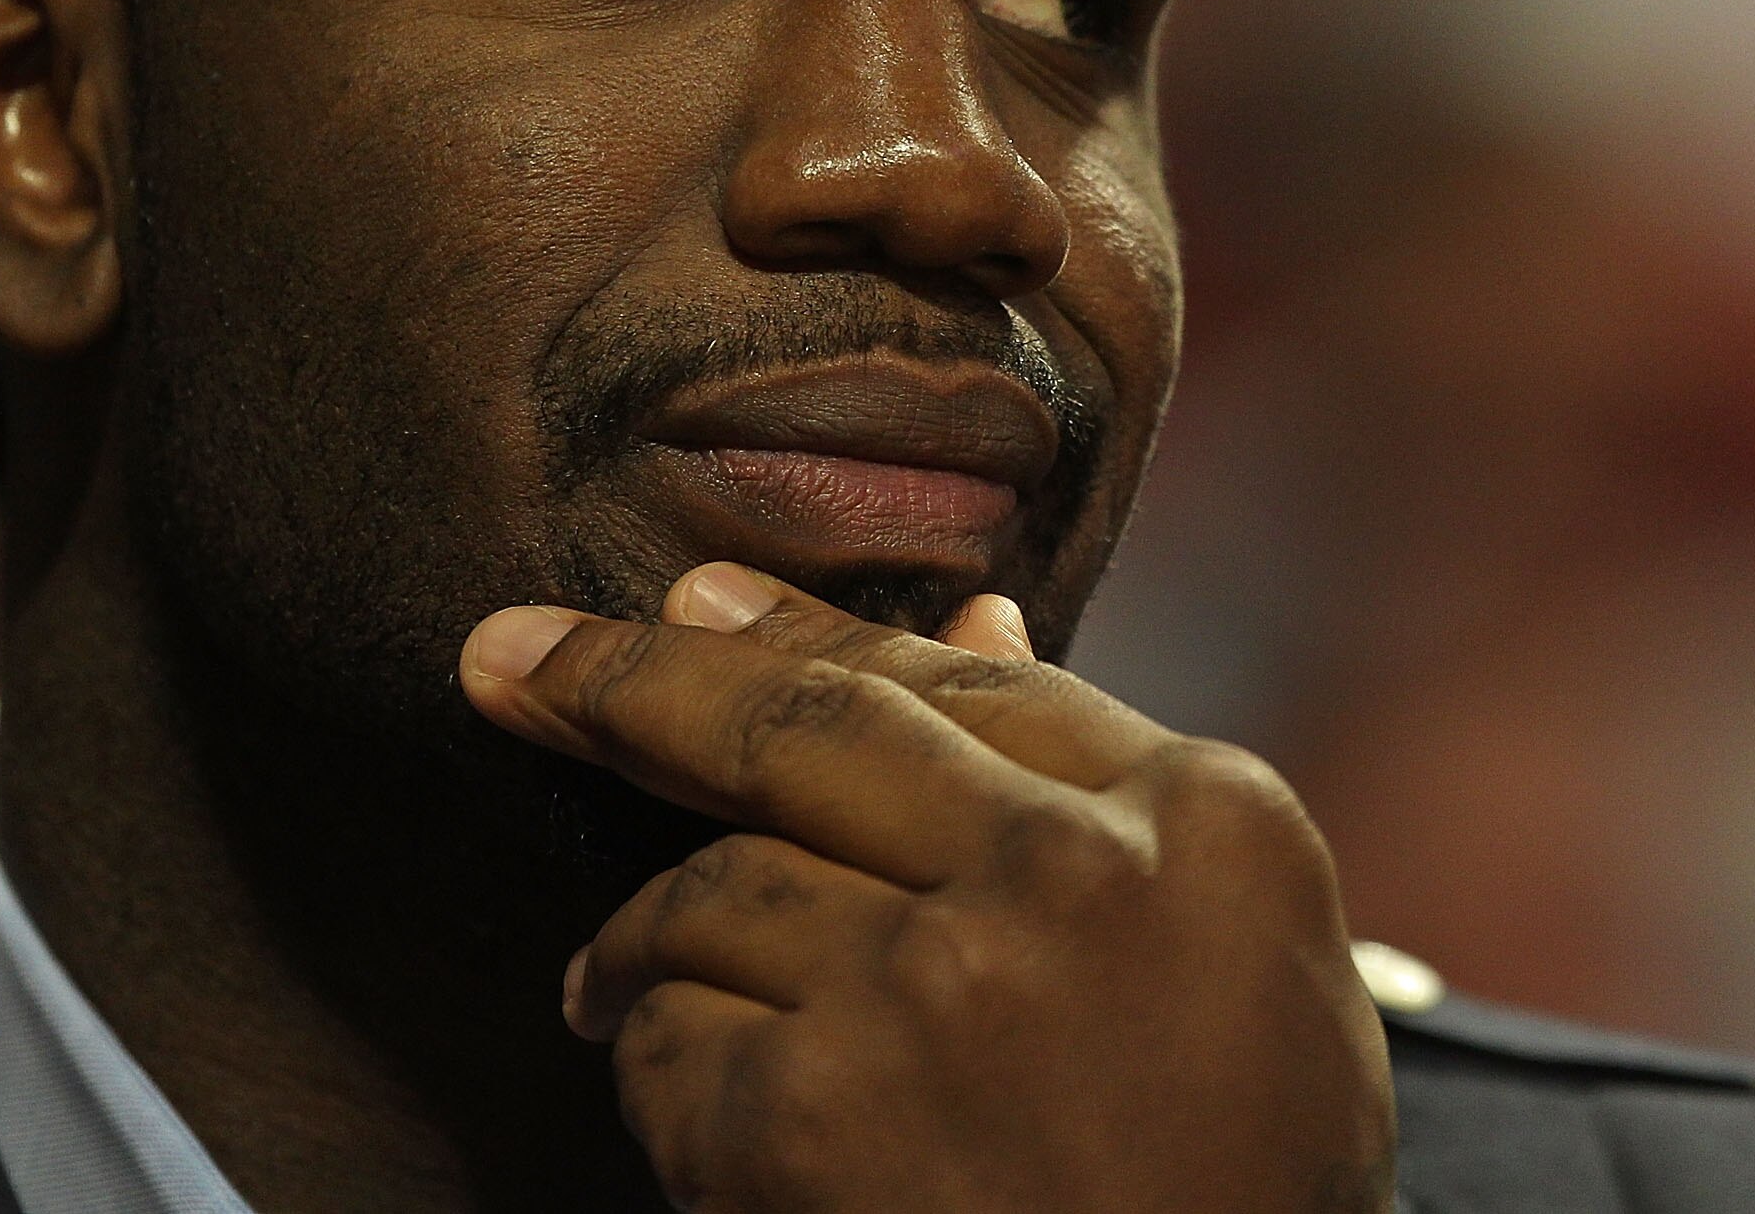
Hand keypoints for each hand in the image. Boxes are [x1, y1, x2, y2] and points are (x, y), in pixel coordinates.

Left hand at [458, 565, 1397, 1212]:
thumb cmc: (1250, 1182)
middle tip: (504, 659)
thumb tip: (975, 614)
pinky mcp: (814, 1123)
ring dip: (642, 940)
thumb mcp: (1249, 955)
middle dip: (625, 681)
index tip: (691, 599)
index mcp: (1196, 816)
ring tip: (605, 987)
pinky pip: (673, 1043)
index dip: (803, 632)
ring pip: (712, 889)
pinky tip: (687, 1110)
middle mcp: (1065, 873)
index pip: (959, 682)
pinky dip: (659, 1072)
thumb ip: (1107, 785)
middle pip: (801, 728)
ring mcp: (933, 990)